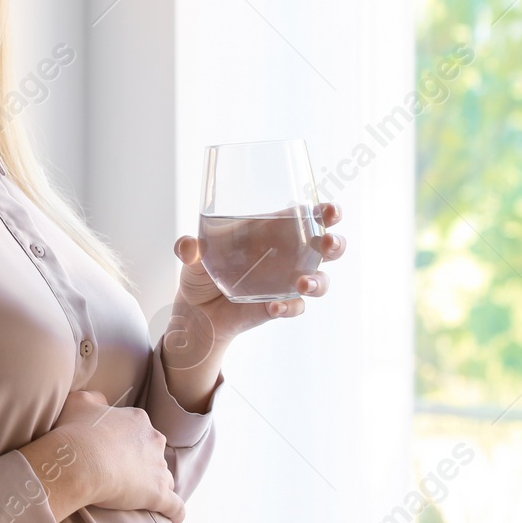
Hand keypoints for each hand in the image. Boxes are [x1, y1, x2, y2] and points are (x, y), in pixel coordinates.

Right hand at [27, 389, 184, 522]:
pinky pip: (176, 506)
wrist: (79, 462)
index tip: (113, 453)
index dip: (128, 443)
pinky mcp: (159, 494)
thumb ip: (93, 399)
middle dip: (144, 463)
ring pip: (165, 478)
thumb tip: (101, 402)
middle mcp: (154, 440)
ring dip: (156, 485)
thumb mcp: (78, 402)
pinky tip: (173, 520)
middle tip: (123, 475)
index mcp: (138, 420)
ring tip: (140, 498)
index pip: (140, 431)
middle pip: (155, 454)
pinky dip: (175, 512)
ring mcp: (158, 468)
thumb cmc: (75, 432)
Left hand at [172, 202, 345, 341]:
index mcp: (273, 232)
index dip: (325, 211)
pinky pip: (295, 307)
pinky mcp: (280, 306)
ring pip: (321, 280)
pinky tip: (274, 306)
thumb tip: (186, 246)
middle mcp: (288, 256)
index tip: (330, 210)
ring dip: (319, 281)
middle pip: (327, 246)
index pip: (307, 216)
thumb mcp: (193, 257)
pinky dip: (289, 307)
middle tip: (328, 241)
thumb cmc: (201, 272)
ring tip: (303, 283)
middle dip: (335, 242)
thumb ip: (189, 248)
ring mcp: (287, 283)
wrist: (195, 312)